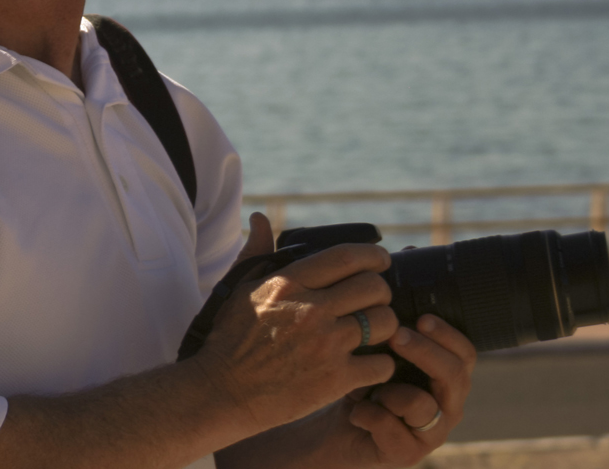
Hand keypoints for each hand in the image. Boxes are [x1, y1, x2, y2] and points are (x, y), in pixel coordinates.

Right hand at [195, 213, 398, 438]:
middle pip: (374, 288)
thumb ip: (257, 251)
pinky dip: (381, 364)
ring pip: (384, 323)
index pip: (346, 257)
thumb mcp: (240, 287)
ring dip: (384, 326)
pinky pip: (382, 364)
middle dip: (380, 292)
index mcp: (289, 283)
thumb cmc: (230, 338)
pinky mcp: (335, 379)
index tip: (380, 261)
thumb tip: (260, 217)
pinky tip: (368, 364)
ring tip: (373, 331)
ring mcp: (326, 345)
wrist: (224, 391)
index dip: (373, 256)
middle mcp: (310, 310)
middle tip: (374, 300)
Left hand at [341, 314, 476, 465]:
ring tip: (368, 387)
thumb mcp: (379, 357)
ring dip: (388, 390)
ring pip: (422, 404)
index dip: (448, 335)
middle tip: (396, 335)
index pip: (465, 355)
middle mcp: (447, 407)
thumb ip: (393, 340)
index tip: (422, 318)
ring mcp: (432, 434)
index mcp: (447, 380)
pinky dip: (365, 413)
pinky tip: (355, 412)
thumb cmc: (364, 385)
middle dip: (425, 351)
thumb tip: (391, 314)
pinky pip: (389, 426)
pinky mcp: (408, 454)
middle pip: (455, 376)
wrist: (343, 428)